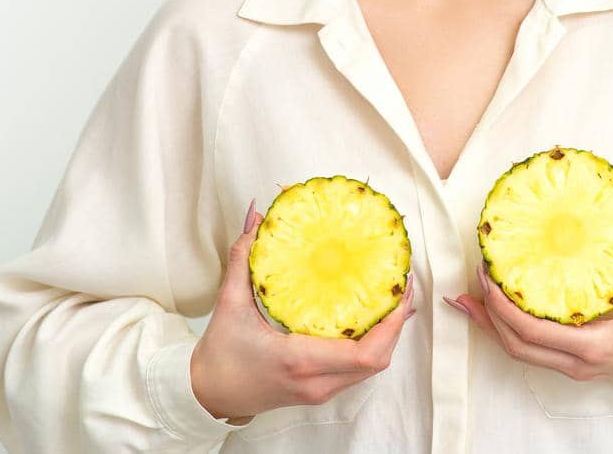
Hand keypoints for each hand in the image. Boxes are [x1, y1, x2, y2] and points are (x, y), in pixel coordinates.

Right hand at [189, 198, 417, 421]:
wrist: (208, 395)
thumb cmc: (219, 354)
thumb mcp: (229, 302)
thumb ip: (243, 258)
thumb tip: (256, 216)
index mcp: (299, 360)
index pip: (365, 353)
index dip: (392, 323)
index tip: (401, 289)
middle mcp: (316, 381)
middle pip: (378, 360)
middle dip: (398, 325)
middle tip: (404, 286)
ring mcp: (319, 391)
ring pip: (371, 368)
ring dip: (388, 335)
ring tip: (394, 297)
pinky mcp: (319, 391)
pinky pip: (357, 371)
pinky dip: (372, 345)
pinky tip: (373, 318)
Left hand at [444, 177, 612, 383]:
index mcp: (594, 343)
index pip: (531, 331)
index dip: (502, 305)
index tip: (487, 273)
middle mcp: (578, 362)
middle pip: (515, 346)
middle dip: (486, 315)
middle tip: (470, 280)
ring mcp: (574, 368)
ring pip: (519, 352)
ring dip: (491, 326)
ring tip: (465, 298)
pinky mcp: (574, 365)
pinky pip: (531, 352)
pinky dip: (508, 332)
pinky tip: (493, 311)